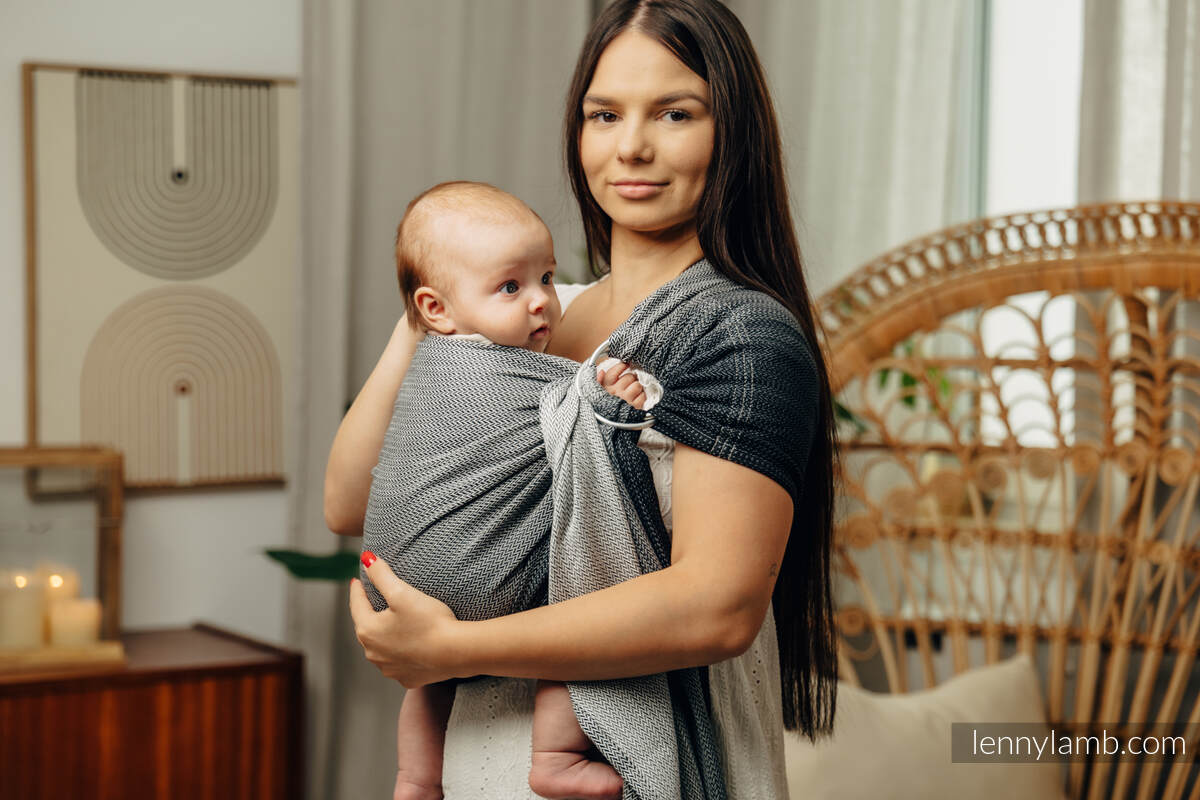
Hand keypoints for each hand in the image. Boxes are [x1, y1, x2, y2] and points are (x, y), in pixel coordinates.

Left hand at [349, 554, 459, 687]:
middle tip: (372, 601)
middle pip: (367, 627)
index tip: (357, 580)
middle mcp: (373, 653)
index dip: (357, 590)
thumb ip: (381, 575)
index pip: (356, 604)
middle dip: (369, 613)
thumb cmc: (429, 621)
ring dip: (384, 635)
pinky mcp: (406, 678)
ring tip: (391, 623)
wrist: (456, 652)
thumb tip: (366, 560)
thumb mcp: (402, 592)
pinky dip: (400, 652)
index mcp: (368, 631)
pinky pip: (398, 662)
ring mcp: (389, 669)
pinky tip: (409, 645)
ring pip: (381, 647)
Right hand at [596, 361, 646, 409]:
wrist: (610, 423)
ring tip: (634, 389)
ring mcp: (626, 400)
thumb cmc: (605, 404)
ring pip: (637, 385)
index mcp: (606, 387)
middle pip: (629, 377)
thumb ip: (598, 381)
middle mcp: (615, 393)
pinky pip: (643, 396)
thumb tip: (601, 372)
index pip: (614, 372)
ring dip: (637, 386)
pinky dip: (642, 396)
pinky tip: (637, 397)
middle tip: (630, 381)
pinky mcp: (635, 407)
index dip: (622, 366)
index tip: (625, 364)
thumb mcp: (597, 392)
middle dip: (631, 378)